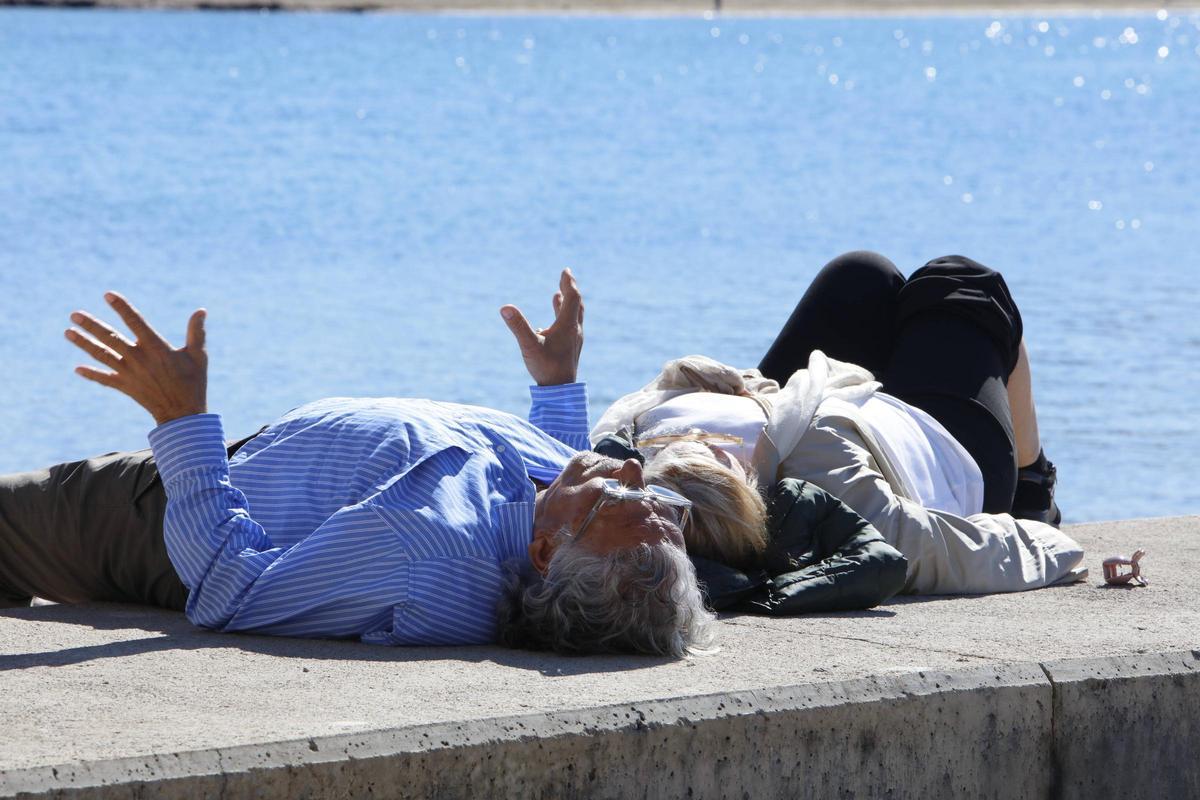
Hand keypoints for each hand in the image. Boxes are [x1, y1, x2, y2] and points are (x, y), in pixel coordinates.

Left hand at [65, 292, 208, 425]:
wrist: (183, 413)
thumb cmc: (193, 382)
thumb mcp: (198, 356)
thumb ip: (196, 332)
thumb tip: (201, 311)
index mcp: (155, 347)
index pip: (135, 321)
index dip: (121, 307)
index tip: (108, 295)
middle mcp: (138, 358)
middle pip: (110, 337)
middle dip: (91, 325)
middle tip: (75, 314)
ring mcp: (129, 373)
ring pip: (102, 355)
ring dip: (84, 343)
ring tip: (68, 332)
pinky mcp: (125, 386)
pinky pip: (104, 379)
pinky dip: (91, 374)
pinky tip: (78, 369)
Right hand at [500, 269, 583, 385]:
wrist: (560, 392)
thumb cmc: (546, 368)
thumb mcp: (529, 346)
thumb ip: (517, 326)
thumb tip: (505, 307)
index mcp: (568, 326)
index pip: (572, 298)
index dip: (568, 283)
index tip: (565, 271)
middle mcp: (575, 331)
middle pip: (576, 305)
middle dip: (570, 290)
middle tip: (566, 276)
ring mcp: (573, 340)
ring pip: (573, 317)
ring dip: (567, 304)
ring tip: (558, 294)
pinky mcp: (569, 349)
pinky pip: (567, 329)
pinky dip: (561, 319)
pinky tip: (548, 325)